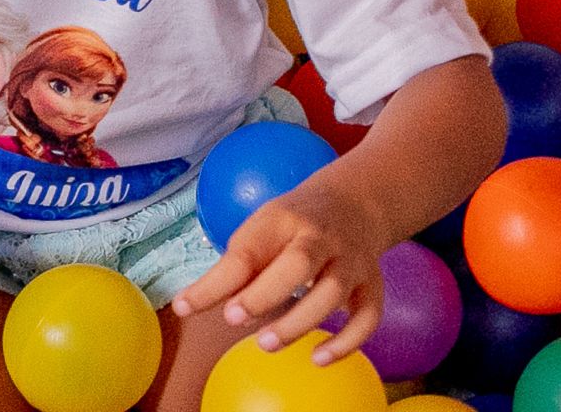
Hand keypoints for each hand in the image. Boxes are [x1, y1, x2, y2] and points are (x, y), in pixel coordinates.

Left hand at [172, 178, 386, 364]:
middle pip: (298, 264)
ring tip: (266, 344)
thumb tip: (215, 308)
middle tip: (234, 319)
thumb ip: (240, 266)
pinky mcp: (373, 284)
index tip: (186, 307)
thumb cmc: (293, 223)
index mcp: (282, 220)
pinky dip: (347, 341)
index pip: (245, 252)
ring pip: (332, 293)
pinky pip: (368, 316)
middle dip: (264, 295)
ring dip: (299, 322)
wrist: (354, 203)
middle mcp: (320, 238)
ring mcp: (352, 261)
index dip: (218, 282)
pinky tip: (319, 358)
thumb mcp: (261, 228)